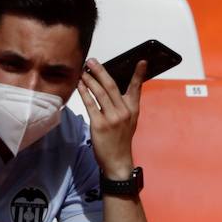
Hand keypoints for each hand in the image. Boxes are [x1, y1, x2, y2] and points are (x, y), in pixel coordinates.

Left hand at [79, 59, 145, 179]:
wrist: (117, 161)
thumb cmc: (121, 140)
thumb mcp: (130, 121)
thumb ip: (125, 105)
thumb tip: (114, 89)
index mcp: (132, 110)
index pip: (136, 88)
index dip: (139, 75)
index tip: (142, 61)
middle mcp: (124, 112)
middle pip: (111, 86)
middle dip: (100, 71)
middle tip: (91, 61)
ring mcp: (112, 118)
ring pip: (100, 93)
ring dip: (90, 80)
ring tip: (83, 71)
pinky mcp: (99, 125)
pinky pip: (90, 104)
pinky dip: (84, 93)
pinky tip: (79, 85)